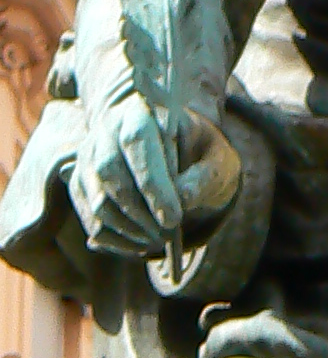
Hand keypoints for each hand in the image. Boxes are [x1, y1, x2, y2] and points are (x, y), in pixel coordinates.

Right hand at [68, 97, 241, 258]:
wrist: (171, 139)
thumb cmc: (199, 150)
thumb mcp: (216, 157)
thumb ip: (204, 176)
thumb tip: (182, 199)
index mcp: (142, 113)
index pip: (137, 143)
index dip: (153, 184)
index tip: (172, 219)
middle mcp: (106, 131)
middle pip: (110, 174)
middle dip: (140, 213)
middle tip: (167, 235)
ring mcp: (89, 157)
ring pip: (97, 201)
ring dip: (127, 230)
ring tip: (158, 242)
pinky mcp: (82, 181)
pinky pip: (90, 217)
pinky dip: (113, 239)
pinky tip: (140, 244)